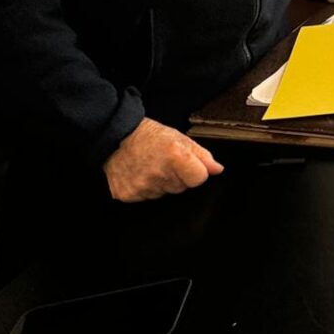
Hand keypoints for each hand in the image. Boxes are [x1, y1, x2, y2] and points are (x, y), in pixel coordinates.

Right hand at [103, 117, 221, 201]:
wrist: (116, 136)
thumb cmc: (148, 135)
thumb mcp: (179, 138)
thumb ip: (201, 155)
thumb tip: (217, 169)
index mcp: (174, 156)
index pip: (199, 178)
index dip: (196, 171)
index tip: (189, 164)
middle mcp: (158, 173)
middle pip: (182, 187)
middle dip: (178, 176)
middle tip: (164, 162)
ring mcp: (141, 186)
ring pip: (164, 193)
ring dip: (161, 183)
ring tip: (150, 166)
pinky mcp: (127, 195)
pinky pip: (146, 198)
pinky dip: (145, 188)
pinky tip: (140, 174)